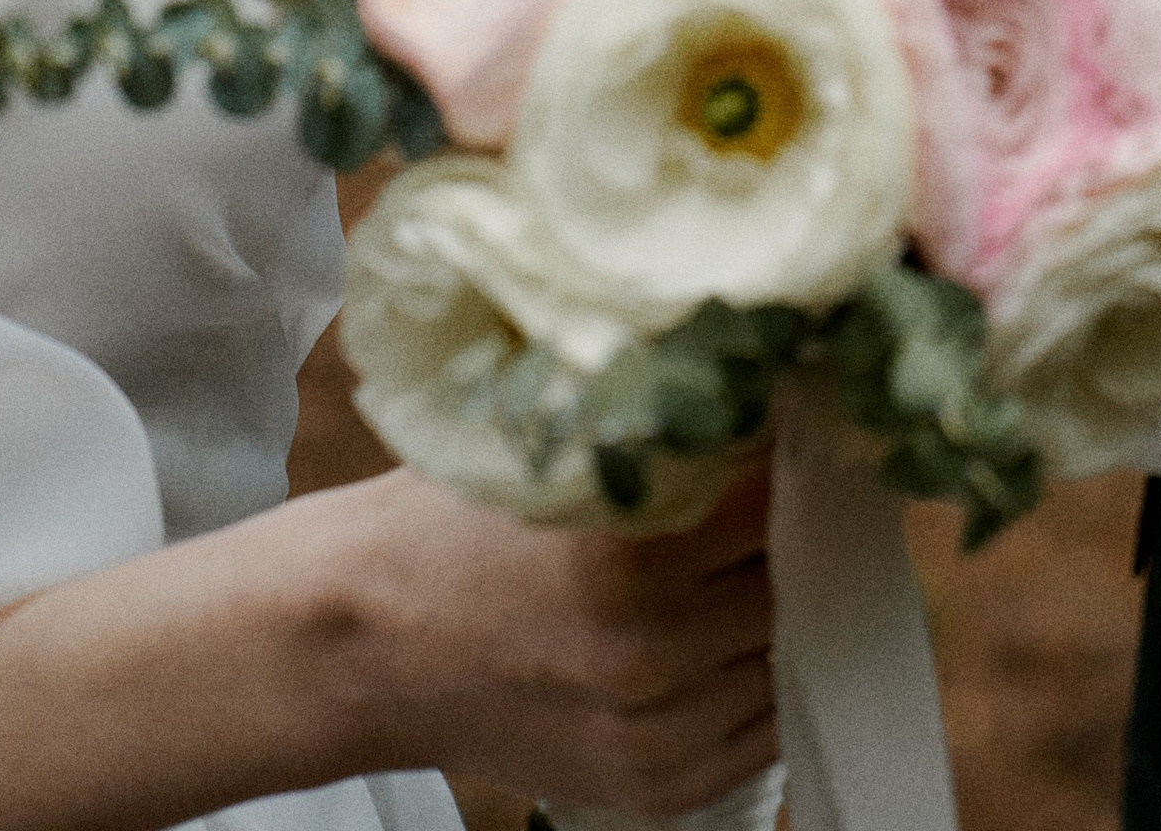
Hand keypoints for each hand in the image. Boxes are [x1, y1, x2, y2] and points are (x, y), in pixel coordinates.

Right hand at [339, 463, 775, 814]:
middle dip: (792, 528)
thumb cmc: (450, 527)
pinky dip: (758, 672)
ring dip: (781, 604)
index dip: (791, 451)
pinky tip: (722, 629)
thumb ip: (656, 422)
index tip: (795, 424)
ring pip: (791, 649)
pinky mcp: (660, 785)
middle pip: (795, 572)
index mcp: (623, 551)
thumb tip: (770, 375)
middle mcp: (649, 650)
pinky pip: (766, 723)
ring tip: (738, 560)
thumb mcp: (549, 444)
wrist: (365, 647)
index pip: (778, 489)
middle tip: (779, 490)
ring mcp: (657, 730)